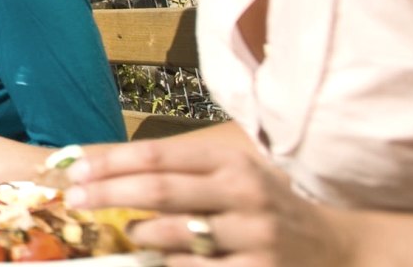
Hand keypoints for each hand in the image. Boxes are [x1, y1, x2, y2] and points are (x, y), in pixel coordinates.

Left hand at [68, 137, 348, 266]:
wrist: (337, 248)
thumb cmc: (267, 208)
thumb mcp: (233, 178)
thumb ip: (181, 174)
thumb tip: (105, 171)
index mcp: (231, 162)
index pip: (159, 155)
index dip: (112, 163)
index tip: (76, 172)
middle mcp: (244, 193)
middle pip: (159, 189)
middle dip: (108, 194)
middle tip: (75, 200)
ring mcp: (254, 235)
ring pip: (174, 232)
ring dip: (138, 233)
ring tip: (127, 232)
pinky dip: (170, 265)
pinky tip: (160, 261)